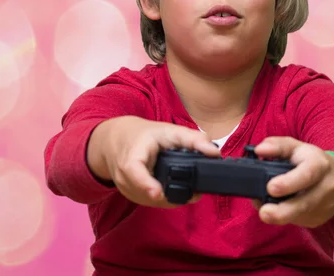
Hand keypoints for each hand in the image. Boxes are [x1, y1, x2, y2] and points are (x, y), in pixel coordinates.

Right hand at [90, 116, 220, 207]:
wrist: (117, 140)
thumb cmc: (145, 135)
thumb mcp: (168, 131)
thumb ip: (193, 139)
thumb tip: (215, 153)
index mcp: (132, 157)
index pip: (134, 172)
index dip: (145, 184)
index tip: (156, 193)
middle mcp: (125, 177)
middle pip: (150, 194)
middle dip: (173, 195)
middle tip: (195, 192)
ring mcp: (126, 190)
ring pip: (152, 201)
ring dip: (171, 197)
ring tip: (189, 190)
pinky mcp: (131, 196)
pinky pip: (150, 201)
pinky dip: (164, 197)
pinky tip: (175, 190)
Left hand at [251, 137, 333, 227]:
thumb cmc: (310, 160)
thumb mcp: (295, 147)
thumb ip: (276, 146)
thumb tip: (259, 150)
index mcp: (319, 164)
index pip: (307, 174)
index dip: (289, 183)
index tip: (270, 188)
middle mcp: (326, 186)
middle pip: (305, 203)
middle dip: (282, 211)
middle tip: (264, 212)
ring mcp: (325, 206)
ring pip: (301, 216)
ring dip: (280, 217)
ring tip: (264, 213)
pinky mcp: (320, 219)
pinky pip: (300, 221)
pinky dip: (285, 218)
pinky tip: (275, 213)